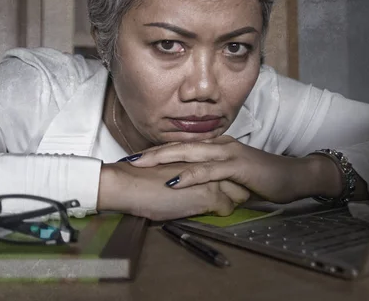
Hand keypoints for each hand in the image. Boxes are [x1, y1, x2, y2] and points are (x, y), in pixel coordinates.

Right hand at [97, 162, 249, 220]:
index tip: (226, 183)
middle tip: (231, 196)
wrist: (130, 184)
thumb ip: (184, 171)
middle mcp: (208, 164)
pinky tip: (215, 214)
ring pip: (238, 192)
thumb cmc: (141, 178)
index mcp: (199, 156)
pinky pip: (227, 208)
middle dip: (236, 187)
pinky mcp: (209, 196)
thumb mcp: (168, 168)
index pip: (224, 165)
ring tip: (226, 205)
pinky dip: (223, 212)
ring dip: (233, 200)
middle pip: (237, 177)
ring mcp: (211, 179)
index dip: (226, 176)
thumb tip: (185, 179)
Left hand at [128, 136, 342, 203]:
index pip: (184, 148)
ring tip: (142, 164)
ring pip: (190, 154)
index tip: (138, 159)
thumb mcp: (234, 179)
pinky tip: (175, 180)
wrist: (293, 176)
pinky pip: (210, 170)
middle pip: (181, 146)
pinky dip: (191, 175)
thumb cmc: (264, 179)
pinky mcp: (238, 166)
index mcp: (218, 147)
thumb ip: (215, 179)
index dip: (160, 152)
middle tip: (130, 160)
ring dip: (164, 158)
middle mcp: (221, 146)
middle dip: (153, 152)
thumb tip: (197, 189)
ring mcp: (229, 153)